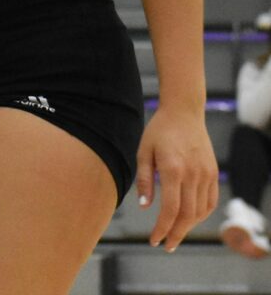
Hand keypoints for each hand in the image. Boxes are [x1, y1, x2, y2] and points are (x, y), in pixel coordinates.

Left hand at [136, 105, 218, 251]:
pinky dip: (200, 215)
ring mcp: (206, 175)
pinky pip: (210, 202)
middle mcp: (192, 174)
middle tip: (165, 245)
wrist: (184, 112)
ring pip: (200, 212)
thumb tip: (144, 206)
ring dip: (187, 227)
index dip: (162, 228)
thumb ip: (144, 179)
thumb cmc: (159, 130)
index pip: (170, 209)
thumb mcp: (144, 150)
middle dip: (175, 234)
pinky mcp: (213, 173)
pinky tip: (189, 219)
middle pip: (187, 215)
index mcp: (172, 169)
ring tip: (174, 234)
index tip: (154, 240)